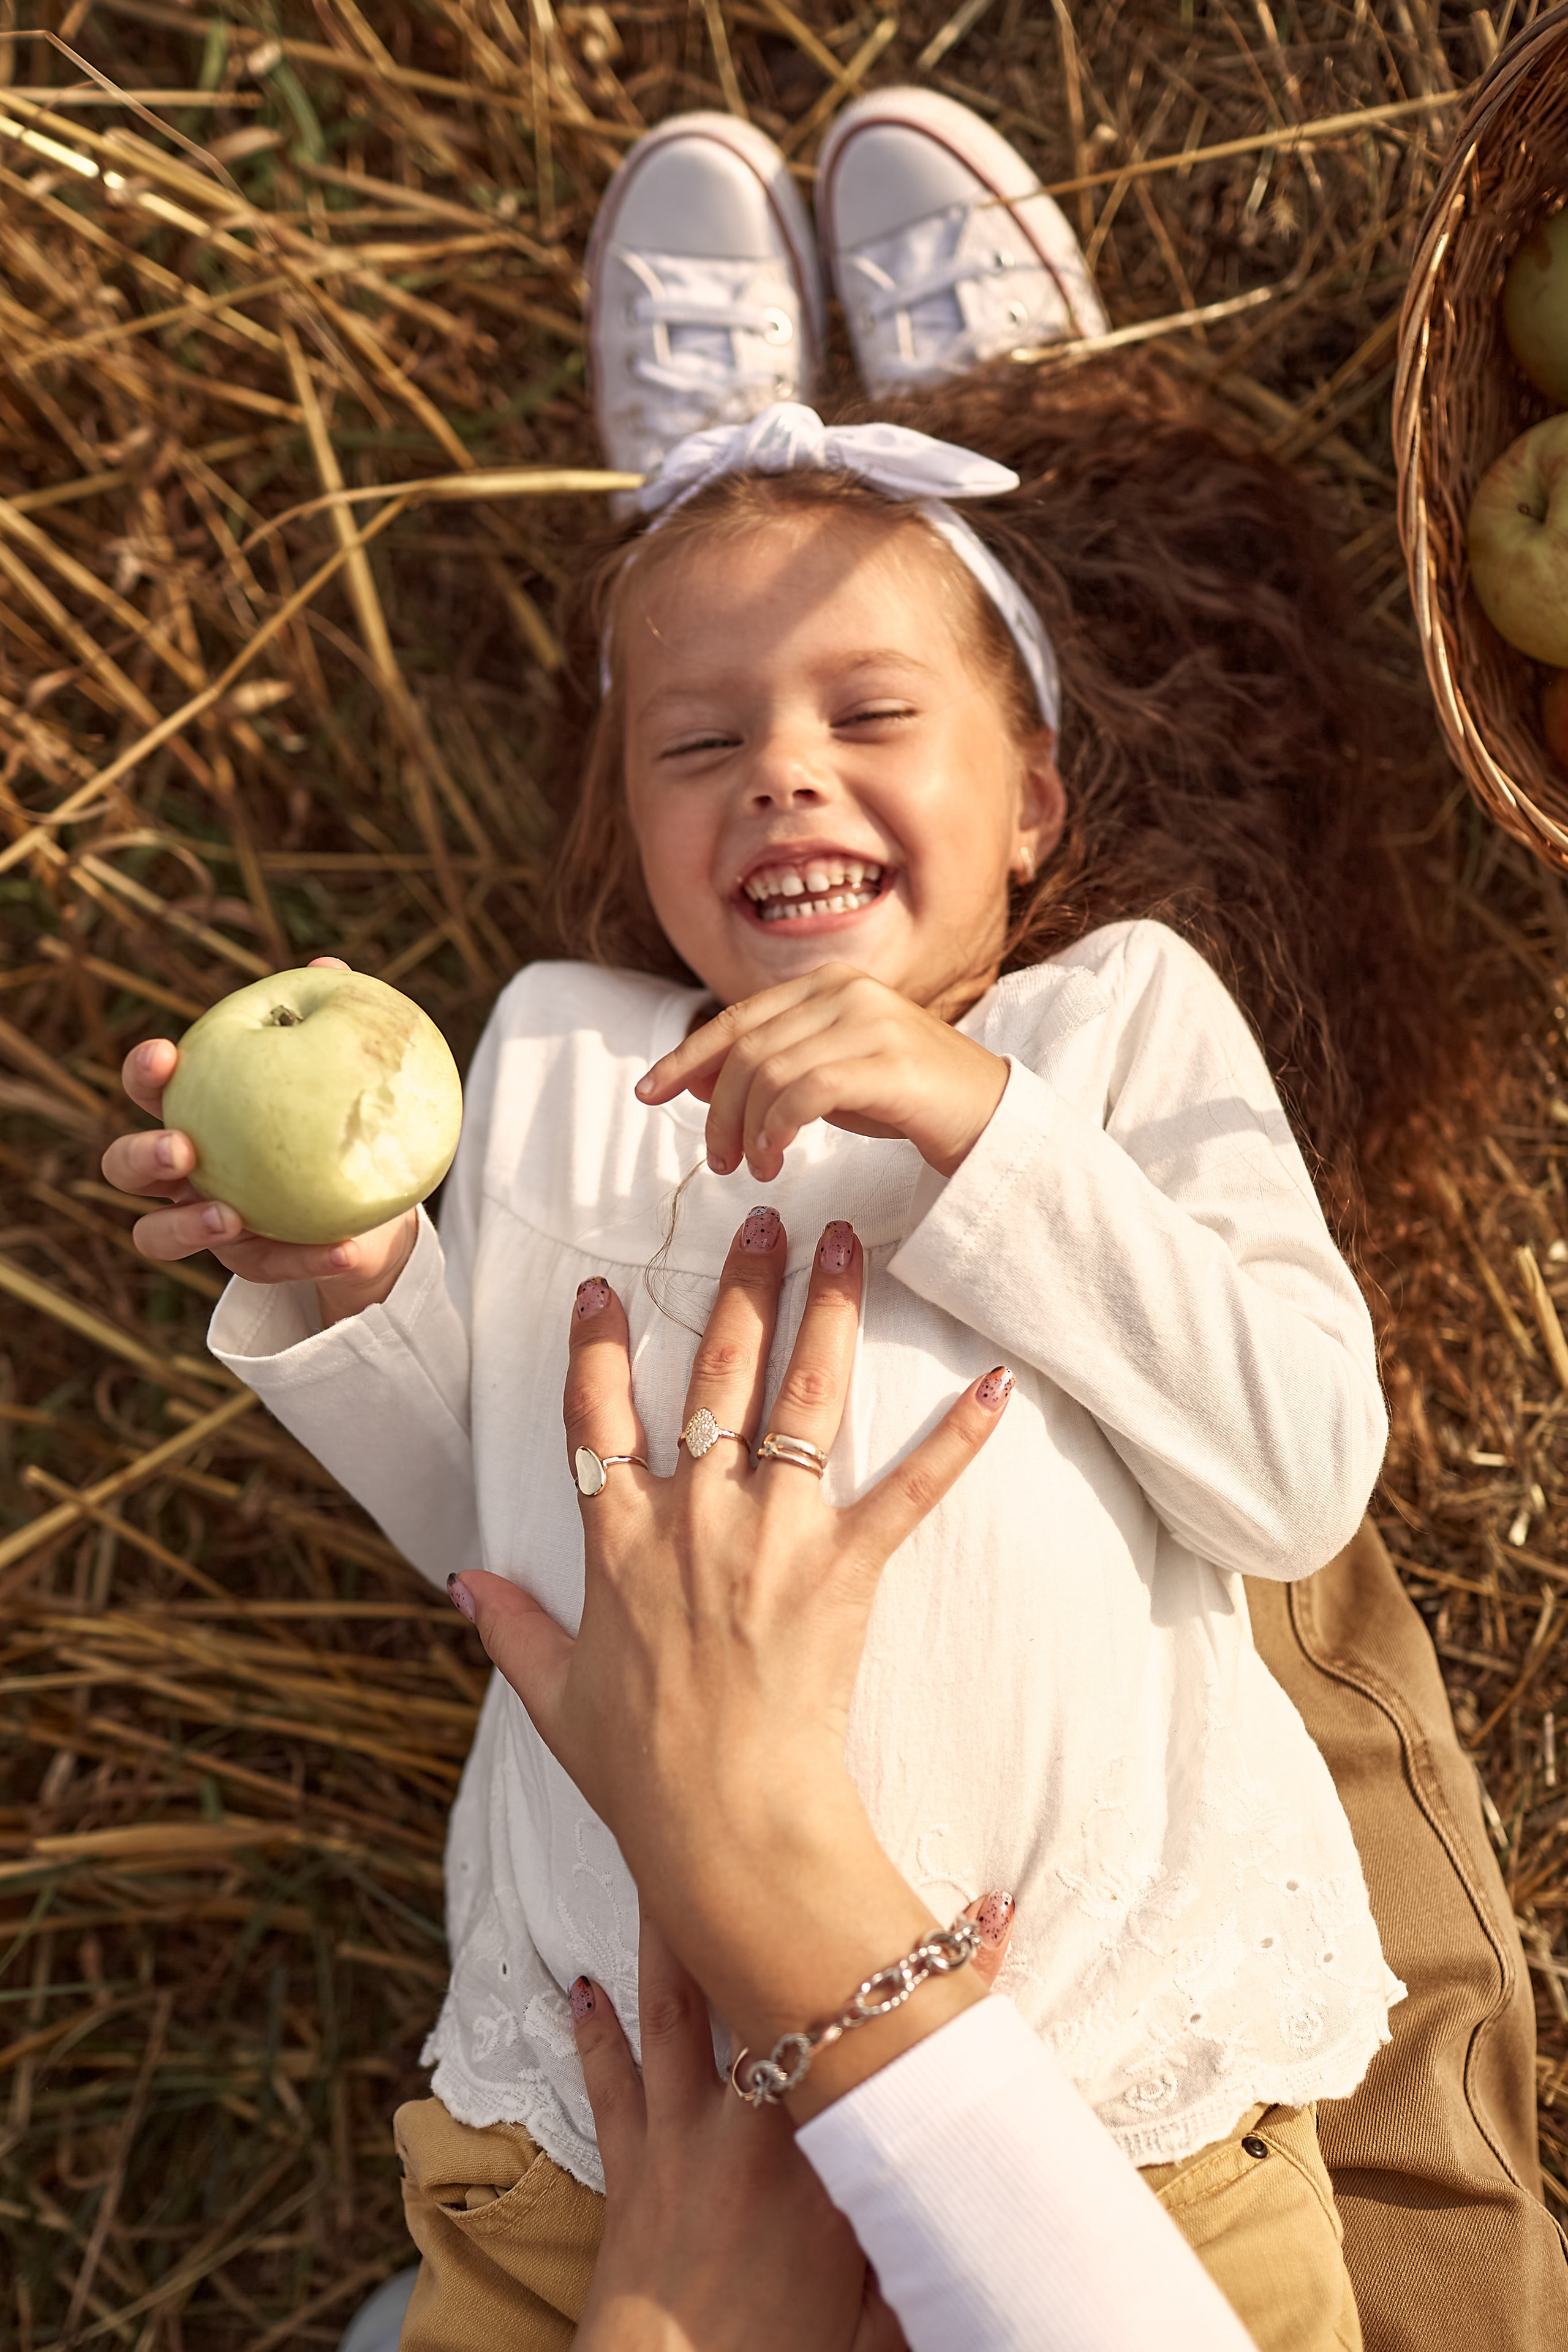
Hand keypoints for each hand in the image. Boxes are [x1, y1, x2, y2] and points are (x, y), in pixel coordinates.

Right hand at [101, 956, 417, 1321]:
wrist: (372, 1199)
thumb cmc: (335, 1114)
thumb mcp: (335, 1071)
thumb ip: (327, 1020)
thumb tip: (329, 966)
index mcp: (194, 1110)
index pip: (150, 1088)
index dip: (145, 1073)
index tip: (166, 1056)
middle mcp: (182, 1171)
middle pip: (124, 1167)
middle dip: (143, 1156)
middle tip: (184, 1148)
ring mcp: (205, 1223)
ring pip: (157, 1236)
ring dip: (187, 1226)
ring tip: (233, 1216)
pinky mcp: (250, 1263)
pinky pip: (267, 1268)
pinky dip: (305, 1260)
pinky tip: (347, 1249)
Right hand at [452, 1210, 1013, 2117]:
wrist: (725, 1825)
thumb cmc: (637, 1770)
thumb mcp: (553, 1696)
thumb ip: (510, 1627)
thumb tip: (463, 1583)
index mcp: (621, 1540)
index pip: (595, 1417)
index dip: (594, 1345)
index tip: (599, 1283)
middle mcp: (695, 1517)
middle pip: (713, 1376)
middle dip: (737, 1287)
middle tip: (760, 1216)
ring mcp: (773, 1538)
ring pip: (803, 1402)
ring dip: (828, 1315)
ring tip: (848, 1243)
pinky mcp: (845, 1573)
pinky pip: (909, 1492)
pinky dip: (958, 1439)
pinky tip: (996, 1384)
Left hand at [572, 1901, 1014, 2351]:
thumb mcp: (886, 2320)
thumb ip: (927, 2249)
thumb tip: (989, 2225)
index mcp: (833, 2160)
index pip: (906, 2051)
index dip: (958, 1978)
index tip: (988, 1913)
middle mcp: (759, 2127)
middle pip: (785, 1995)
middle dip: (804, 1916)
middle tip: (800, 1842)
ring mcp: (688, 2137)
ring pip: (678, 2007)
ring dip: (674, 1931)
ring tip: (668, 1857)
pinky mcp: (634, 2163)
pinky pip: (610, 2083)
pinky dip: (593, 2034)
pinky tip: (579, 1987)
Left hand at [632, 965, 1008, 1182]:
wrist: (990, 1115)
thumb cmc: (903, 1098)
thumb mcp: (825, 1077)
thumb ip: (769, 1069)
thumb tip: (697, 1078)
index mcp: (826, 983)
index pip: (737, 1019)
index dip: (687, 1056)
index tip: (651, 1093)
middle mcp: (845, 989)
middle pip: (746, 1049)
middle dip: (717, 1110)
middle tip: (719, 1160)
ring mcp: (869, 1021)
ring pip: (769, 1071)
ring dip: (746, 1128)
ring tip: (752, 1168)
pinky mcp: (889, 1061)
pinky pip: (805, 1092)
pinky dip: (776, 1129)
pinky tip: (775, 1159)